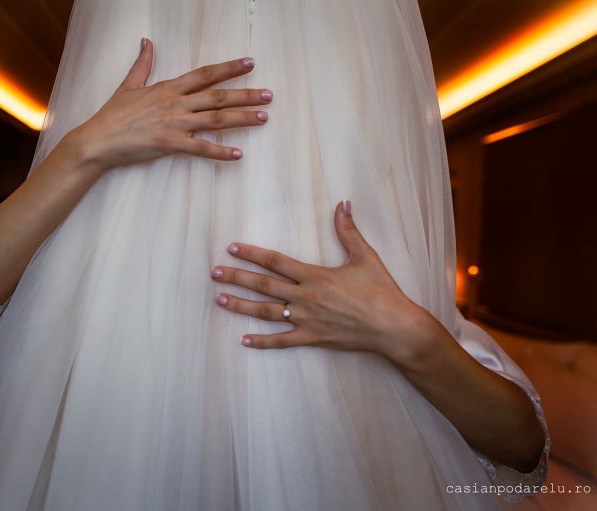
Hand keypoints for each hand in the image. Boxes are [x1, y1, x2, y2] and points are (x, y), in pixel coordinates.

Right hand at [62, 38, 272, 171]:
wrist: (98, 140)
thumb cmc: (113, 115)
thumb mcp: (129, 85)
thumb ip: (142, 64)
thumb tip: (147, 42)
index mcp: (169, 88)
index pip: (205, 74)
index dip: (229, 68)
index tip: (250, 63)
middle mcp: (176, 103)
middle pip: (218, 96)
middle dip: (246, 94)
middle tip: (269, 95)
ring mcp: (175, 123)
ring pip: (216, 119)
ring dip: (241, 118)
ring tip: (263, 117)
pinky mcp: (170, 144)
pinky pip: (201, 149)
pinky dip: (220, 152)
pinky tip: (238, 154)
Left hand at [210, 200, 437, 363]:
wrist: (393, 326)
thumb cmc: (381, 291)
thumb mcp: (365, 256)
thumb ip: (348, 230)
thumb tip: (343, 204)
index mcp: (314, 275)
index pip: (275, 261)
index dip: (252, 253)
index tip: (232, 248)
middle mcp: (305, 297)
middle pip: (263, 285)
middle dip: (236, 277)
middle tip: (214, 273)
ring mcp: (306, 319)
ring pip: (265, 312)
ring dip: (241, 306)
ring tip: (219, 300)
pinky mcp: (313, 338)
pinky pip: (282, 341)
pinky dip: (262, 342)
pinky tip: (244, 340)